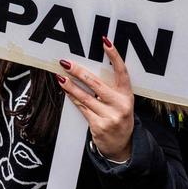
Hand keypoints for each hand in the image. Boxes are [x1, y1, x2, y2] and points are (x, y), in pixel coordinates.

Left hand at [57, 39, 134, 162]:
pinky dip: (72, 98)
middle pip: (96, 83)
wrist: (122, 146)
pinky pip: (82, 108)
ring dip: (70, 85)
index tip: (105, 42)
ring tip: (59, 76)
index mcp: (127, 95)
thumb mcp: (120, 102)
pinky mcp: (99, 126)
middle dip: (79, 72)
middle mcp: (120, 105)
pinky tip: (65, 90)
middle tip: (66, 63)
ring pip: (85, 96)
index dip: (114, 55)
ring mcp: (110, 116)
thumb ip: (110, 88)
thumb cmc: (118, 117)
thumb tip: (87, 69)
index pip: (122, 71)